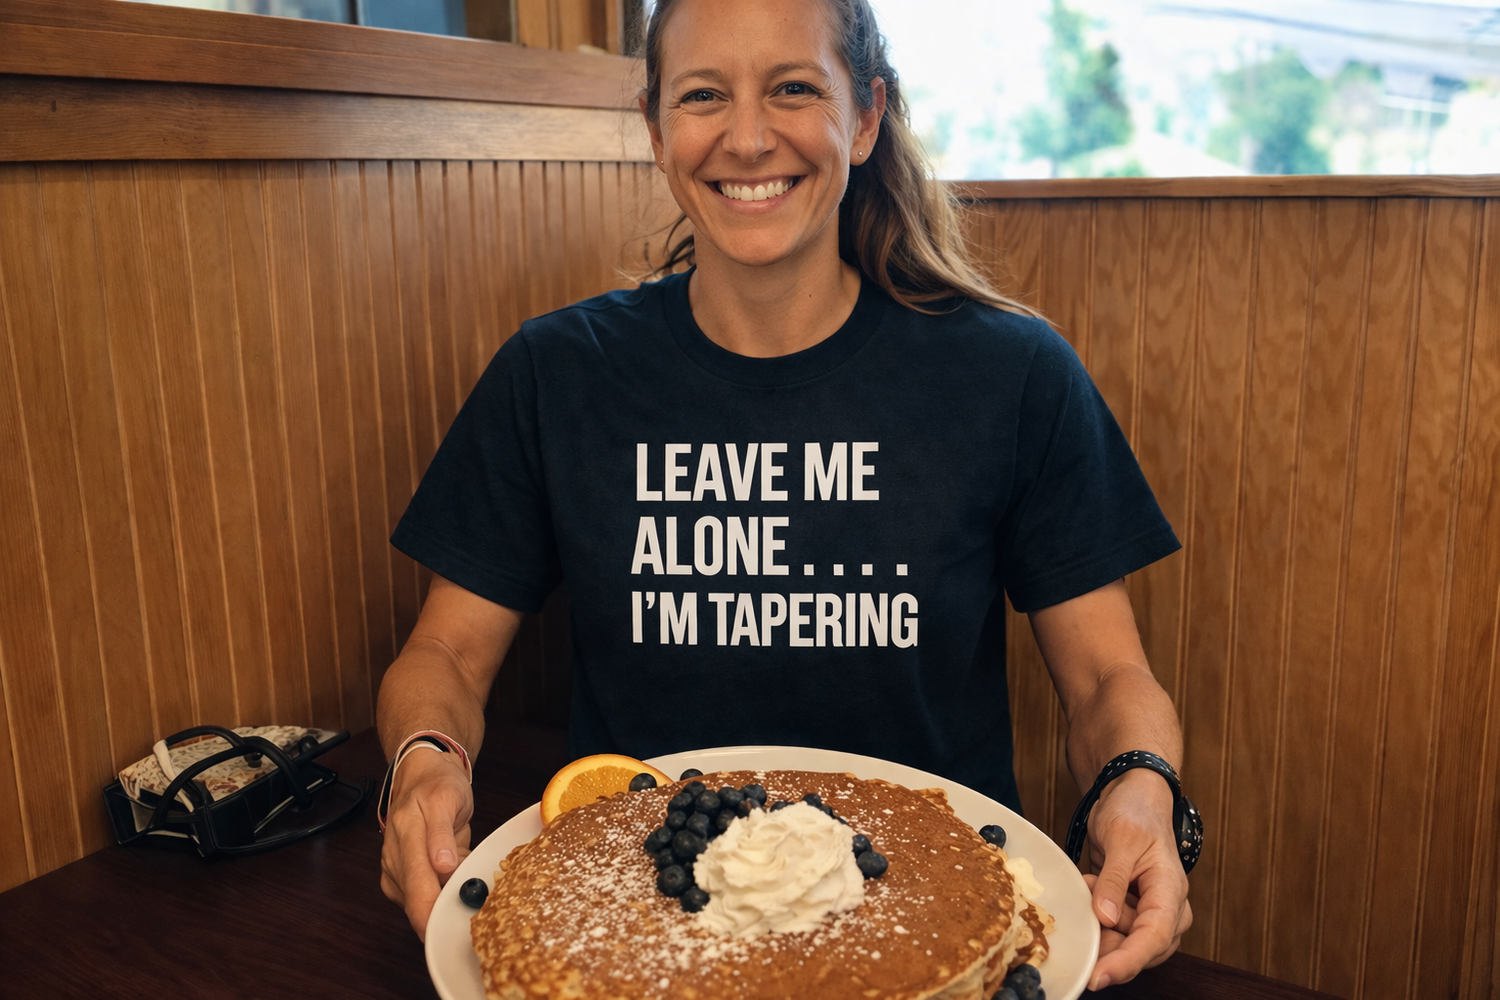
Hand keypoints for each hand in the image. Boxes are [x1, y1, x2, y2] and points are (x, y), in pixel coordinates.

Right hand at [379, 747, 473, 939]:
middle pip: (415, 899)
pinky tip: (449, 877)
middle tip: (469, 906)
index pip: (417, 883)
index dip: (430, 911)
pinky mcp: (397, 878)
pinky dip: (437, 894)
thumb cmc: (439, 785)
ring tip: (461, 875)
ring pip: (416, 902)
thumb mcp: (449, 799)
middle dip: (441, 908)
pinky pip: (418, 898)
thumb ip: (442, 834)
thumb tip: (442, 865)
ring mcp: (393, 868)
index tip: (446, 926)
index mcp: (406, 832)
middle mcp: (394, 854)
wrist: (422, 776)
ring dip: (441, 898)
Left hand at [1082, 768, 1191, 990]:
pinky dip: (1095, 917)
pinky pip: (1111, 930)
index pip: (1154, 938)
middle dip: (1107, 948)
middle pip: (1140, 950)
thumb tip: (1105, 918)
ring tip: (1089, 883)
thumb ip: (1114, 879)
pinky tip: (1089, 886)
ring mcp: (1147, 912)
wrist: (1132, 796)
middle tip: (1079, 927)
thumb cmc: (1135, 812)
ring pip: (1123, 943)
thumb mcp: (1121, 838)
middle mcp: (1165, 909)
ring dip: (1099, 925)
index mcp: (1171, 891)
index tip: (1098, 977)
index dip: (1127, 962)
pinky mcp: (1129, 910)